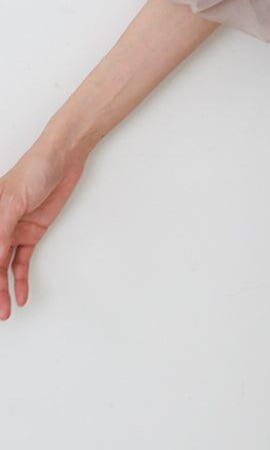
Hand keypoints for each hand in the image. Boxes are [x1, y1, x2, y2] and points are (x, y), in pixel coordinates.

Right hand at [0, 138, 89, 319]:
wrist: (64, 157)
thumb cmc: (35, 169)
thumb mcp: (14, 199)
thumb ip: (1, 231)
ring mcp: (13, 231)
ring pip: (3, 267)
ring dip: (3, 290)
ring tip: (5, 312)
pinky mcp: (31, 233)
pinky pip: (21, 261)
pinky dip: (21, 279)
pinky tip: (21, 295)